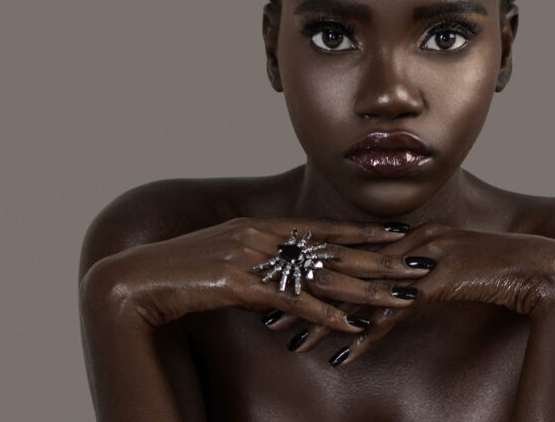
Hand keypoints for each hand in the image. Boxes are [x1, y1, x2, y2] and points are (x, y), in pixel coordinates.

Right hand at [78, 217, 431, 333]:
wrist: (136, 279)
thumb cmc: (179, 272)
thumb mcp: (224, 261)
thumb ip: (256, 264)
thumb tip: (281, 282)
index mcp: (262, 227)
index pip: (324, 230)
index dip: (364, 234)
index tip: (400, 234)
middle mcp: (263, 237)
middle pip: (334, 252)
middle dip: (381, 261)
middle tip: (419, 265)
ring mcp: (253, 258)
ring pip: (322, 277)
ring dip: (365, 291)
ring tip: (401, 300)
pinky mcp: (241, 283)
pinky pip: (293, 303)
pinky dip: (324, 316)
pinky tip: (351, 326)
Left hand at [270, 222, 554, 364]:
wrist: (546, 269)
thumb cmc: (503, 269)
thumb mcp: (457, 266)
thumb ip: (426, 271)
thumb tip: (401, 286)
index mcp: (414, 233)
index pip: (353, 252)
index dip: (316, 270)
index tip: (284, 284)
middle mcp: (413, 241)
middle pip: (346, 268)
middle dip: (305, 290)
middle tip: (265, 309)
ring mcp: (423, 260)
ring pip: (361, 292)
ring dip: (323, 317)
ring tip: (290, 339)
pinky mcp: (437, 284)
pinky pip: (393, 316)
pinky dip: (366, 336)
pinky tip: (342, 356)